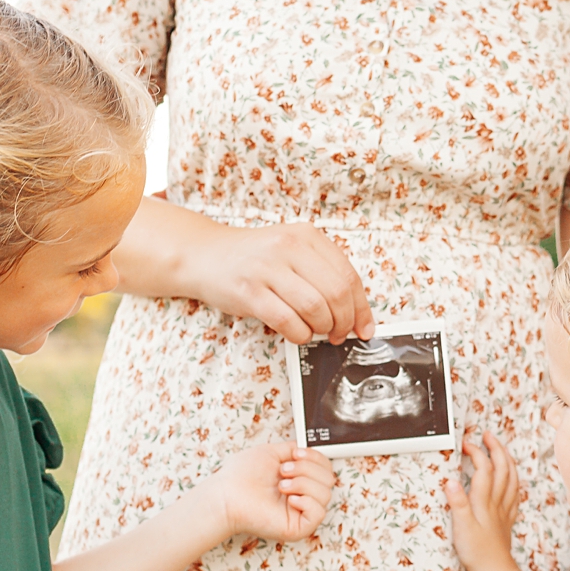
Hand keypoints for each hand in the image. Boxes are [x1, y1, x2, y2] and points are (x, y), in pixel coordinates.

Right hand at [194, 222, 374, 343]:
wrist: (205, 255)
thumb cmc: (253, 259)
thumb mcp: (292, 251)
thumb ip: (322, 274)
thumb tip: (355, 313)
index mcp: (307, 235)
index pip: (349, 275)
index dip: (362, 308)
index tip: (364, 327)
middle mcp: (289, 246)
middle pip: (336, 293)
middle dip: (344, 322)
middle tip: (339, 334)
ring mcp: (267, 268)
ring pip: (314, 308)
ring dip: (321, 329)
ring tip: (315, 332)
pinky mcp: (249, 291)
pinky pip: (287, 321)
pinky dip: (299, 335)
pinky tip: (297, 333)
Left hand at [210, 443, 335, 542]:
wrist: (227, 493)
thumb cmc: (242, 475)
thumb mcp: (272, 452)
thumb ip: (293, 449)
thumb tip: (307, 449)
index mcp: (298, 479)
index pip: (326, 468)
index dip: (316, 457)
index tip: (296, 453)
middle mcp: (302, 495)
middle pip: (329, 479)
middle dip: (307, 469)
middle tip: (283, 471)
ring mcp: (301, 512)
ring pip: (325, 494)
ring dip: (303, 483)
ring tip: (282, 485)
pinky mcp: (298, 527)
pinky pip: (319, 513)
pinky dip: (307, 501)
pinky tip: (290, 499)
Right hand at [445, 429, 522, 570]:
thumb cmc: (476, 552)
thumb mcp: (461, 527)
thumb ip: (457, 503)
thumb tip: (451, 480)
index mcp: (484, 502)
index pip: (484, 469)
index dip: (476, 453)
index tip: (467, 444)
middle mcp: (496, 503)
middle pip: (502, 469)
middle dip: (496, 449)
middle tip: (488, 436)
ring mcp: (504, 511)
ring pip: (512, 479)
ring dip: (507, 461)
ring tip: (501, 449)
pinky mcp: (507, 520)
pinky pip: (515, 495)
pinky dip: (514, 481)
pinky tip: (511, 479)